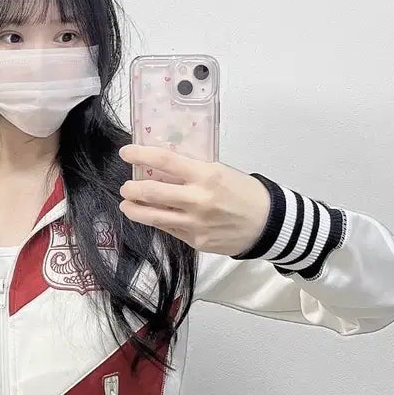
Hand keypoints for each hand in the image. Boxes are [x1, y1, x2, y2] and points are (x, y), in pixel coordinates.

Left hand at [118, 144, 270, 256]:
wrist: (268, 224)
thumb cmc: (245, 192)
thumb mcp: (221, 171)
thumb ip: (193, 170)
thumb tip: (163, 166)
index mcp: (206, 175)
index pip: (164, 160)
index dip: (140, 155)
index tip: (126, 153)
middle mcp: (197, 200)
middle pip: (151, 192)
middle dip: (131, 188)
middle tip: (125, 186)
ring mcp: (195, 223)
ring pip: (152, 217)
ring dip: (134, 210)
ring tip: (127, 205)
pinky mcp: (195, 241)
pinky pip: (169, 229)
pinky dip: (156, 221)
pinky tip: (152, 216)